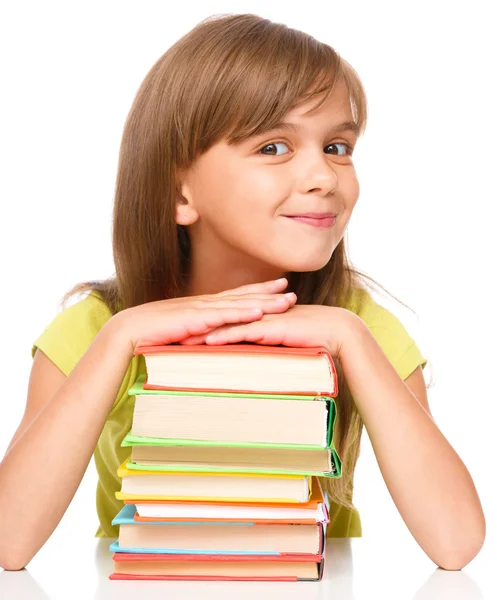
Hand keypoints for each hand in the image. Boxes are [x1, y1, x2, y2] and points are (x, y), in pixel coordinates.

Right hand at [112, 277, 296, 353]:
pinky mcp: (194, 319)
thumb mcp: (181, 332)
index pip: (234, 296)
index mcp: (202, 306)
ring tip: (285, 301)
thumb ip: (198, 333)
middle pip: (242, 296)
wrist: (129, 332)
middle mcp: (204, 303)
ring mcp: (200, 309)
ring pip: (238, 304)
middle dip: (268, 292)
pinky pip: (222, 316)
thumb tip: (211, 340)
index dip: (257, 291)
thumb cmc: (152, 334)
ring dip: (263, 302)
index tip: (278, 287)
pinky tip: (258, 312)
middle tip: (291, 289)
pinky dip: (241, 313)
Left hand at [180, 303, 361, 359]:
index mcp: (256, 317)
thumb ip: (266, 347)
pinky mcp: (269, 327)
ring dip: (201, 331)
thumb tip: (254, 361)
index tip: (180, 333)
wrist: (337, 332)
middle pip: (217, 319)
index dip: (201, 326)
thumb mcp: (282, 344)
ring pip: (224, 324)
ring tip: (177, 338)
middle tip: (168, 333)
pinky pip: (241, 332)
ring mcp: (261, 319)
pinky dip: (222, 337)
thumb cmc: (313, 340)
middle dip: (192, 326)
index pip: (223, 321)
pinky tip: (205, 342)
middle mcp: (255, 314)